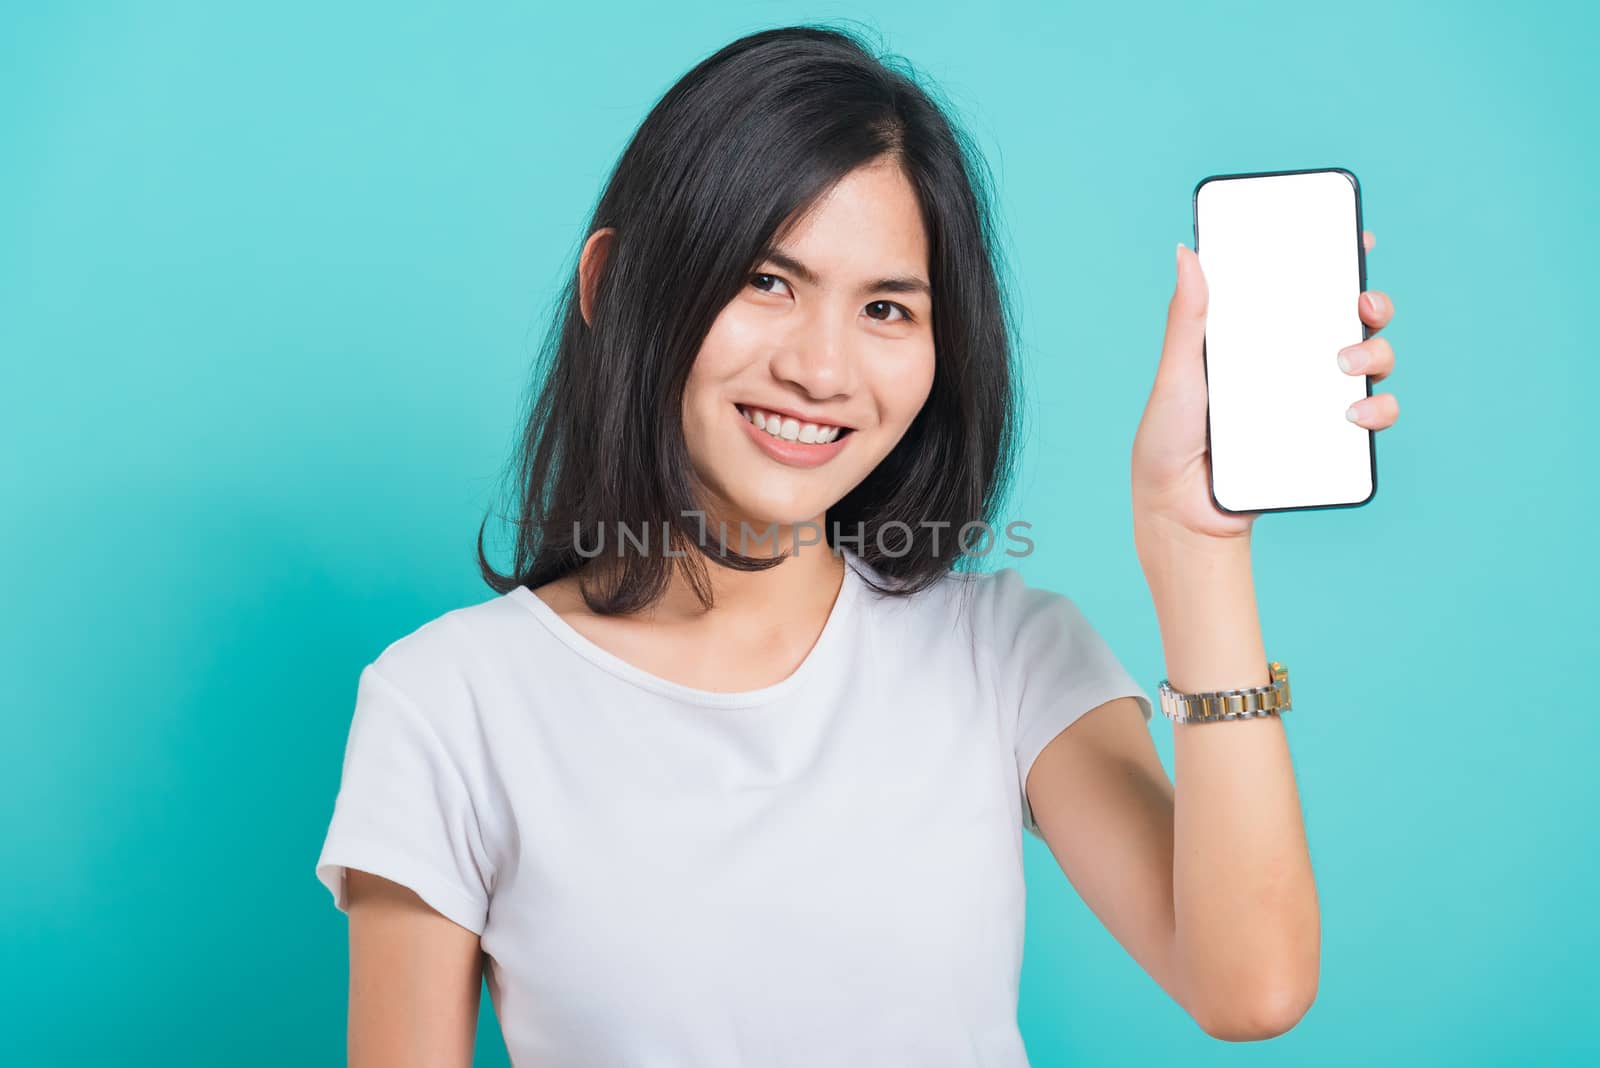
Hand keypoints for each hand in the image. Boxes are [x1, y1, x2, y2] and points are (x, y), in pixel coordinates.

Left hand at [1131, 231, 1399, 545]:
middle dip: (1370, 304)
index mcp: (1255, 340)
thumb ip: (1187, 317)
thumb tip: (1186, 252)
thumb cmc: (1168, 439)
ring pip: (1368, 364)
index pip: (1300, 292)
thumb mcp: (1177, 373)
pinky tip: (1356, 413)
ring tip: (1347, 365)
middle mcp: (1288, 366)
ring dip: (1377, 354)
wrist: (1180, 512)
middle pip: (1346, 322)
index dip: (1333, 261)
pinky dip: (1378, 410)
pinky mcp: (1323, 441)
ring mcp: (1309, 402)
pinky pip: (1370, 419)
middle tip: (1362, 307)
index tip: (1353, 237)